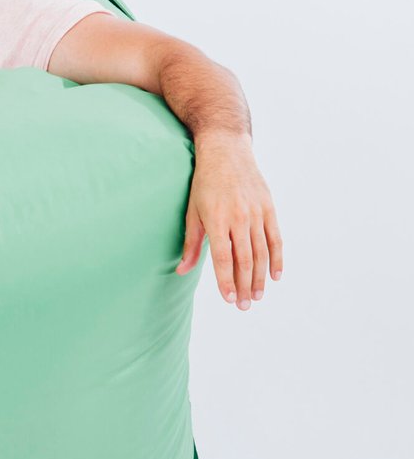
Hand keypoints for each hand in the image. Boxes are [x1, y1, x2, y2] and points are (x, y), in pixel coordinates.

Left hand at [177, 134, 282, 309]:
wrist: (226, 151)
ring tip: (257, 296)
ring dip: (260, 277)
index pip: (224, 258)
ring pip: (262, 252)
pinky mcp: (269, 208)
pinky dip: (277, 258)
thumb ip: (191, 243)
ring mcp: (257, 212)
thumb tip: (182, 270)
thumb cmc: (203, 183)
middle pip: (245, 260)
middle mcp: (239, 218)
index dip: (227, 281)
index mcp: (217, 219)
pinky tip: (275, 276)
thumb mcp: (192, 211)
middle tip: (244, 306)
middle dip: (244, 286)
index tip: (229, 300)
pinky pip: (276, 238)